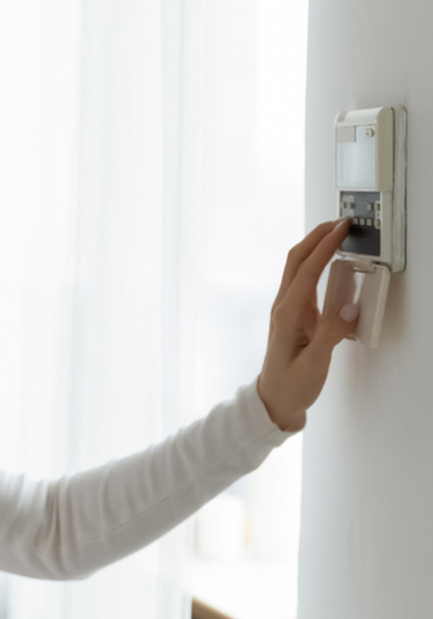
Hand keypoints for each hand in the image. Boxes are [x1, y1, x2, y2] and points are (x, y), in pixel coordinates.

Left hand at [256, 218, 358, 431]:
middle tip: (340, 222)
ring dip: (315, 247)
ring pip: (298, 267)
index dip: (324, 246)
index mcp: (287, 314)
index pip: (306, 270)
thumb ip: (331, 335)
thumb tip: (349, 308)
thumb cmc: (290, 385)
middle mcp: (283, 306)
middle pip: (296, 260)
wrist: (274, 400)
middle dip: (316, 236)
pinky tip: (329, 263)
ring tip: (336, 234)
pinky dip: (316, 264)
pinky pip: (304, 281)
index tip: (341, 229)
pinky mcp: (293, 315)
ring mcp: (286, 309)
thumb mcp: (315, 364)